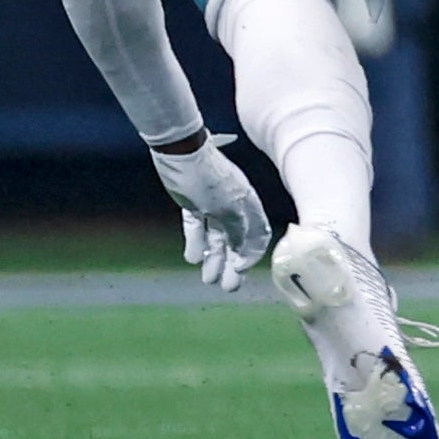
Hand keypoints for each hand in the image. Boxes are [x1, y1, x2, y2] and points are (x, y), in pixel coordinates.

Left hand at [149, 135, 271, 290]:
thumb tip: (244, 254)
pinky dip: (197, 242)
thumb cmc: (208, 178)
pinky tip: (193, 258)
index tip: (240, 270)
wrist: (180, 151)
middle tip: (228, 286)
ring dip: (214, 258)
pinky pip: (198, 227)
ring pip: (217, 236)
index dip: (252, 254)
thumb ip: (238, 231)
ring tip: (208, 279)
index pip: (257, 234)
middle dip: (232, 264)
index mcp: (247, 204)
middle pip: (236, 240)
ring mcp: (213, 204)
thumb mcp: (227, 208)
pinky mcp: (194, 202)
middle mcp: (233, 206)